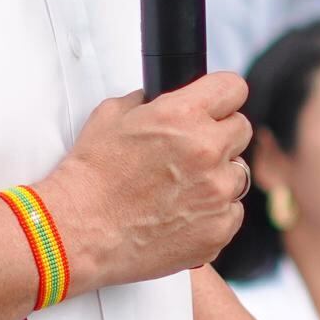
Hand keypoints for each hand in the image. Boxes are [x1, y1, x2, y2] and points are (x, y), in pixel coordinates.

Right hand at [42, 75, 253, 292]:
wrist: (78, 231)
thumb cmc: (89, 177)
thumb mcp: (111, 116)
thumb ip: (148, 101)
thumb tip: (163, 99)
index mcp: (183, 116)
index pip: (232, 88)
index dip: (222, 97)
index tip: (217, 106)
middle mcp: (207, 151)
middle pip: (241, 129)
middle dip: (219, 136)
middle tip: (189, 152)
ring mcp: (217, 194)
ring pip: (238, 173)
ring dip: (217, 176)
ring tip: (180, 188)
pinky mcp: (218, 229)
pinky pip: (232, 212)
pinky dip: (213, 213)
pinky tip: (181, 214)